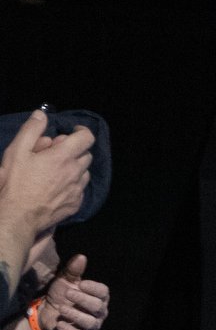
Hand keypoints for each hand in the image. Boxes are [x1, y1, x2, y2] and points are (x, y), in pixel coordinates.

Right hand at [0, 110, 93, 236]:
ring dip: (75, 168)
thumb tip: (41, 114)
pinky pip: (80, 189)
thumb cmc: (15, 182)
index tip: (72, 132)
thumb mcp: (17, 151)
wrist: (18, 215)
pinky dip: (73, 184)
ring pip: (85, 173)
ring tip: (55, 171)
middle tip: (55, 153)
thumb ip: (31, 130)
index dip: (81, 131)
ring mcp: (78, 190)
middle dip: (74, 150)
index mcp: (63, 157)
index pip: (86, 138)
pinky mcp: (76, 204)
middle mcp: (75, 172)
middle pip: (86, 155)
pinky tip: (56, 187)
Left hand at [36, 253, 108, 329]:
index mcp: (99, 297)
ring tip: (61, 308)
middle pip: (98, 307)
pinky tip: (60, 323)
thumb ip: (73, 270)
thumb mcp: (65, 281)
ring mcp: (91, 325)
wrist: (47, 314)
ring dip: (75, 315)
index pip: (104, 292)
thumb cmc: (60, 295)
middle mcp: (99, 312)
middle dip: (83, 300)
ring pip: (90, 322)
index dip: (93, 288)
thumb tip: (81, 257)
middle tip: (68, 293)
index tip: (81, 283)